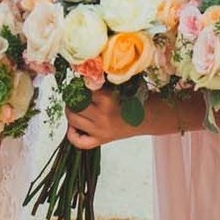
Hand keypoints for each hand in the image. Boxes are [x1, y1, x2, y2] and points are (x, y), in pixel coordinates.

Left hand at [66, 89, 188, 147]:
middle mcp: (102, 116)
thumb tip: (79, 78)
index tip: (79, 82)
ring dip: (71, 112)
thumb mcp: (118, 86)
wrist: (148, 117)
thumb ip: (100, 83)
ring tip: (76, 107)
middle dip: (72, 98)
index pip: (81, 90)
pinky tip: (74, 126)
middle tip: (75, 95)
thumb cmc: (134, 98)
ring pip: (73, 120)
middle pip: (74, 106)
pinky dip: (72, 134)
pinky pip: (79, 141)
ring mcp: (100, 130)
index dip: (78, 85)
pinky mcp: (101, 140)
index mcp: (106, 99)